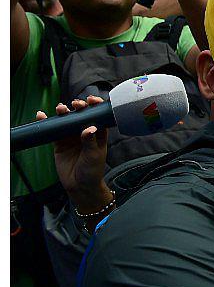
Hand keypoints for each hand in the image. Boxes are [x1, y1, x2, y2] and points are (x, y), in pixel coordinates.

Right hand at [34, 95, 112, 212]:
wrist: (80, 186)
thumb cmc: (93, 170)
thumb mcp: (94, 155)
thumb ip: (90, 141)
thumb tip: (89, 128)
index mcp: (99, 132)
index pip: (97, 115)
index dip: (95, 106)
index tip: (91, 100)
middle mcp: (85, 132)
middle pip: (81, 115)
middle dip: (78, 107)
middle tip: (75, 104)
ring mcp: (72, 137)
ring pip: (67, 120)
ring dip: (63, 112)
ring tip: (60, 108)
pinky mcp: (59, 143)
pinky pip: (53, 131)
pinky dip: (48, 123)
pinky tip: (42, 116)